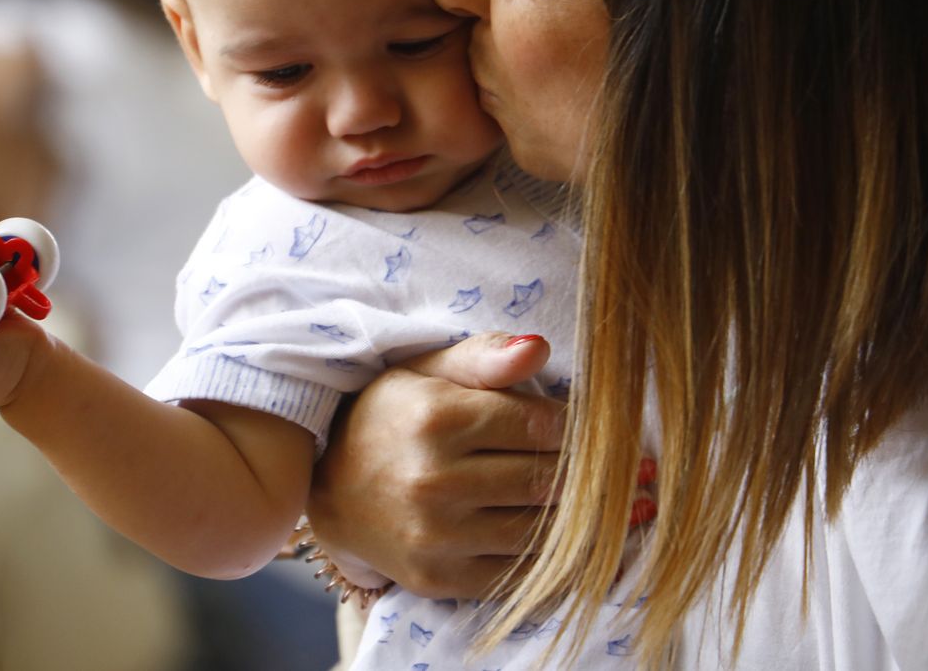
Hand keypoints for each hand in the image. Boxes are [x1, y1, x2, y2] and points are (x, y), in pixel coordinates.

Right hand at [306, 331, 568, 599]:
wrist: (329, 489)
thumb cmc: (391, 416)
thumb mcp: (429, 371)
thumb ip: (486, 356)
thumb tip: (540, 348)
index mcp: (435, 419)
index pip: (540, 425)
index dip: (572, 425)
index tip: (581, 425)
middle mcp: (433, 480)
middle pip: (545, 479)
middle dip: (579, 472)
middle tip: (597, 466)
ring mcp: (435, 537)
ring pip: (538, 530)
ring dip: (569, 516)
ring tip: (578, 498)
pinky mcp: (438, 578)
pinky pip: (517, 574)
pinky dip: (545, 559)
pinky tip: (550, 536)